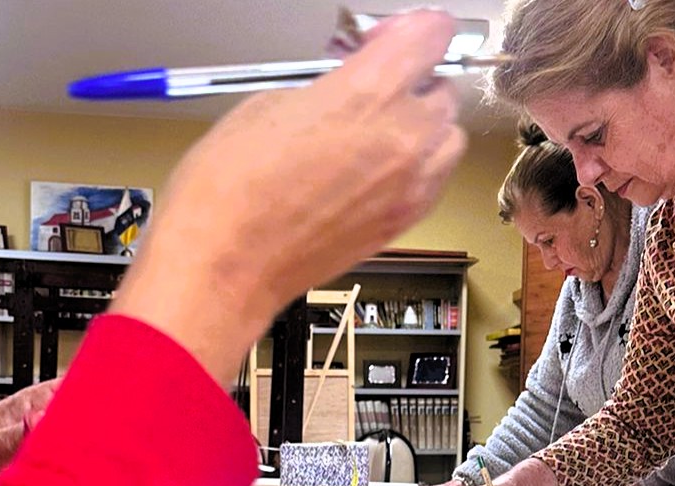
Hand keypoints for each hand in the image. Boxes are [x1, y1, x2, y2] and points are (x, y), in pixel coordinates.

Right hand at [111, 10, 466, 381]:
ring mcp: (409, 186)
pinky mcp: (402, 223)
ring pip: (448, 138)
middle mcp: (402, 139)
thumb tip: (346, 87)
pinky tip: (377, 170)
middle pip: (442, 89)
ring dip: (423, 128)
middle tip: (372, 89)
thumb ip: (328, 87)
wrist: (225, 265)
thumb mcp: (269, 104)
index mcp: (368, 94)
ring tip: (379, 133)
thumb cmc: (230, 192)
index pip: (432, 35)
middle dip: (412, 82)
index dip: (411, 31)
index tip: (386, 41)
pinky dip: (418, 168)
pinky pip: (435, 181)